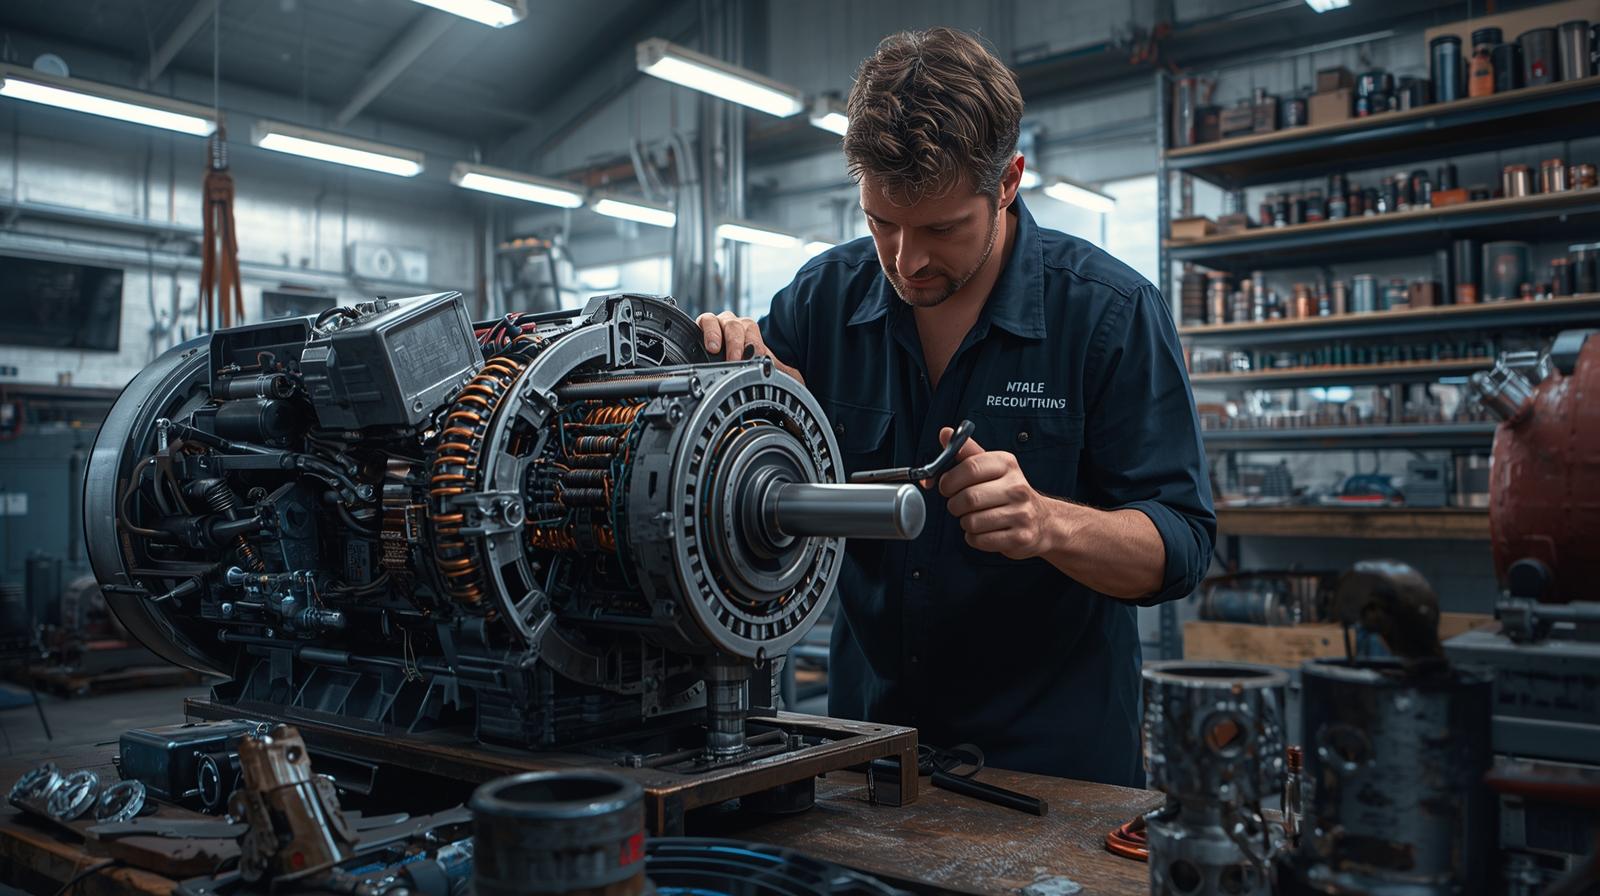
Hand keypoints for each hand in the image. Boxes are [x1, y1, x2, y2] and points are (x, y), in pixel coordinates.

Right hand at [695, 311, 804, 382]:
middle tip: (736, 359)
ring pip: (719, 321)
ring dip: (717, 334)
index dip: (754, 346)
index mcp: (750, 330)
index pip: (753, 334)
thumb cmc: (744, 361)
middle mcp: (734, 325)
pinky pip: (703, 321)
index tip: (755, 358)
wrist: (726, 359)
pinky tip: (707, 345)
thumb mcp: (762, 366)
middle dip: (737, 343)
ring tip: (716, 349)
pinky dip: (705, 330)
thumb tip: (800, 382)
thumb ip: (781, 372)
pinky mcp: (702, 327)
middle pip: (736, 327)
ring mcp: (718, 324)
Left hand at [936, 426, 1054, 559]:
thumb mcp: (991, 467)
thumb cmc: (1008, 492)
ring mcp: (1021, 514)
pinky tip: (985, 530)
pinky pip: (979, 540)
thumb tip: (945, 433)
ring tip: (976, 517)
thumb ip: (966, 452)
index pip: (970, 467)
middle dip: (954, 505)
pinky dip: (974, 538)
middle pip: (968, 498)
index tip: (946, 486)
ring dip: (965, 522)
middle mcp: (1017, 487)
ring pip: (971, 522)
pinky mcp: (1019, 537)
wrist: (1043, 521)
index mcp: (1007, 464)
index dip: (949, 480)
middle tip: (958, 505)